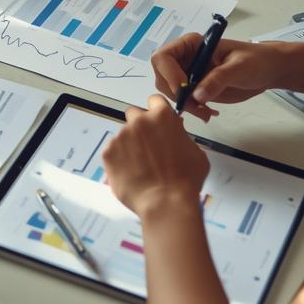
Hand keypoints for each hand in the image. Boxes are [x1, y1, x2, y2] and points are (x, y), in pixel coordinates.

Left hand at [102, 96, 209, 218]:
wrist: (165, 202)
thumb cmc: (186, 179)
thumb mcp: (195, 152)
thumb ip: (181, 135)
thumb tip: (173, 132)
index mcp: (162, 116)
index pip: (154, 100)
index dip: (156, 111)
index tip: (157, 122)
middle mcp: (139, 121)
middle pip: (134, 114)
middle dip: (140, 125)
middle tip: (147, 146)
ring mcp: (121, 136)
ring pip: (123, 135)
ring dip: (130, 146)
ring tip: (140, 167)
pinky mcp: (108, 152)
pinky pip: (113, 151)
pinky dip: (119, 160)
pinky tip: (131, 173)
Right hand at [150, 35, 284, 120]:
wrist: (269, 71)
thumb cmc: (257, 60)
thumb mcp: (240, 66)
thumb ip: (219, 78)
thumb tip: (197, 95)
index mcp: (191, 45)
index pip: (163, 57)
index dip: (168, 74)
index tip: (184, 90)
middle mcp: (185, 59)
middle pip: (162, 77)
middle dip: (177, 94)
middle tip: (198, 107)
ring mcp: (189, 75)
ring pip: (170, 92)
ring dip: (185, 105)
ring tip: (206, 112)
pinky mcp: (195, 90)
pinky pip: (183, 101)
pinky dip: (191, 110)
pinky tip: (209, 113)